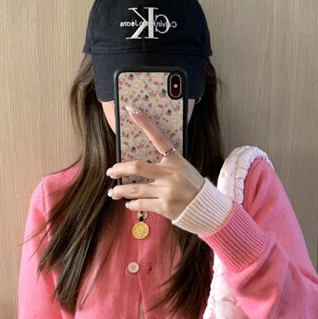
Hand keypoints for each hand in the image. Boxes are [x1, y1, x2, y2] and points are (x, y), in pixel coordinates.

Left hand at [106, 106, 204, 220]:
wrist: (206, 208)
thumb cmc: (192, 187)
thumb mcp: (183, 169)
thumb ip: (165, 165)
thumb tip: (138, 166)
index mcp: (175, 160)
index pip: (159, 137)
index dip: (145, 123)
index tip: (131, 110)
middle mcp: (170, 174)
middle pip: (137, 167)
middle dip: (120, 169)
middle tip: (111, 171)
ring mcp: (167, 191)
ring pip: (135, 189)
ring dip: (120, 191)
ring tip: (113, 193)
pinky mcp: (165, 207)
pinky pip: (141, 204)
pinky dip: (132, 204)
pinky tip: (129, 204)